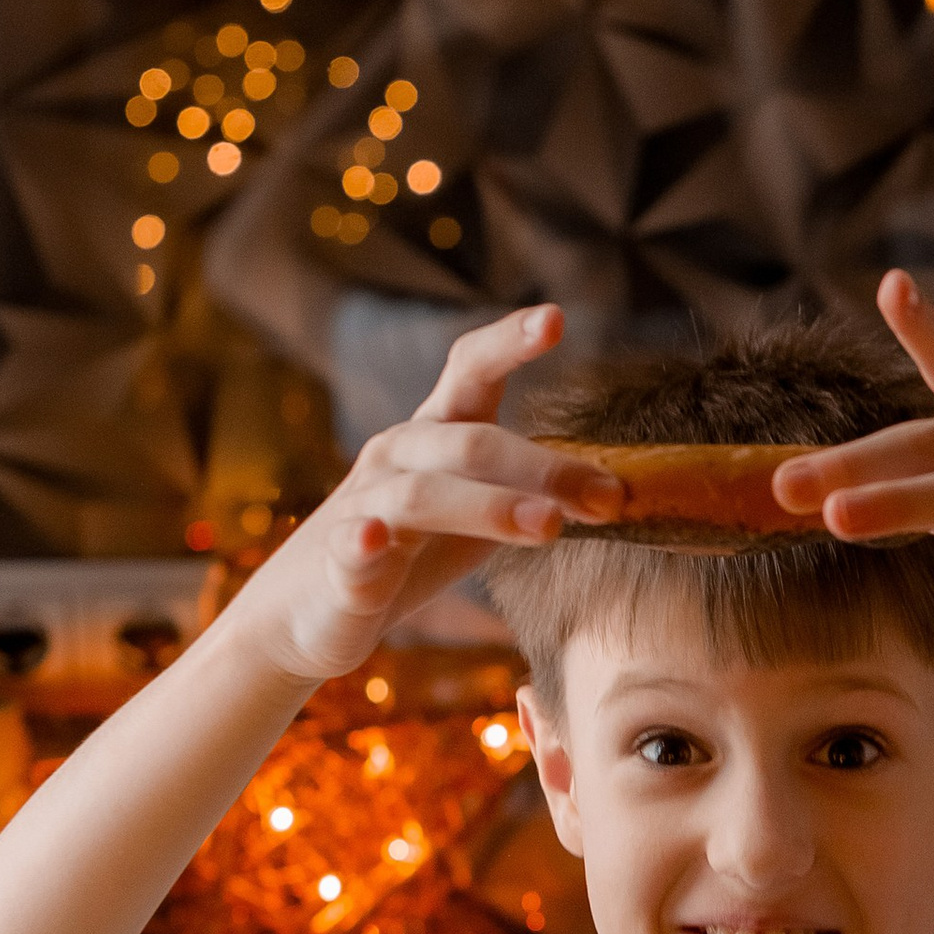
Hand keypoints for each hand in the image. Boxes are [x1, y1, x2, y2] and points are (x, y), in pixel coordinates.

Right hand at [220, 305, 618, 687]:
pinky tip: (377, 537)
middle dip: (544, 468)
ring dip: (491, 507)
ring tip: (550, 528)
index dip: (508, 342)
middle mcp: (397, 458)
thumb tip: (620, 488)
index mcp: (435, 436)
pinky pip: (352, 546)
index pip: (469, 372)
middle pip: (472, 443)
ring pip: (426, 495)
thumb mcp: (474, 516)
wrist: (312, 614)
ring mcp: (364, 509)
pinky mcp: (339, 566)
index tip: (555, 320)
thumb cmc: (407, 557)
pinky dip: (364, 540)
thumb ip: (529, 490)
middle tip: (610, 498)